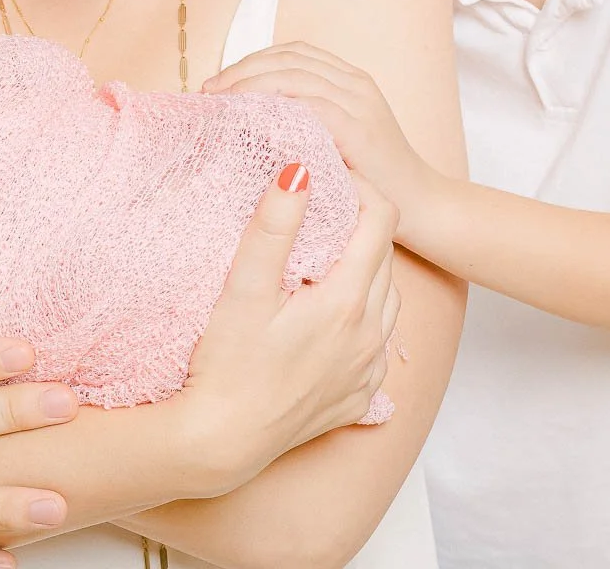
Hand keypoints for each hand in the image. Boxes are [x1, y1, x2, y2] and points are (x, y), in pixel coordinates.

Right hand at [170, 171, 400, 495]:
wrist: (222, 441)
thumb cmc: (227, 364)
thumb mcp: (244, 288)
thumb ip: (273, 226)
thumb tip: (299, 169)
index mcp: (347, 301)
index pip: (379, 221)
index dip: (359, 189)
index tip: (330, 178)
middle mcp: (370, 335)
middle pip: (385, 259)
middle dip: (360, 227)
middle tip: (321, 213)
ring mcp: (368, 371)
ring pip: (387, 302)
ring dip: (365, 274)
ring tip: (324, 263)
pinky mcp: (358, 398)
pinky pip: (378, 347)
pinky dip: (363, 321)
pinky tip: (328, 320)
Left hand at [206, 42, 443, 243]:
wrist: (422, 207)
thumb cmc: (370, 178)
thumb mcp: (333, 139)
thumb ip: (302, 120)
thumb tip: (244, 118)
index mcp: (347, 78)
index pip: (290, 52)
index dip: (249, 61)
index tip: (217, 84)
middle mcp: (355, 83)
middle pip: (286, 59)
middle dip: (241, 71)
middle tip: (210, 93)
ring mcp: (360, 103)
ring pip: (293, 76)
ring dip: (249, 87)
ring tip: (222, 105)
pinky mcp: (360, 130)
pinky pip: (312, 106)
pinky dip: (277, 108)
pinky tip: (252, 121)